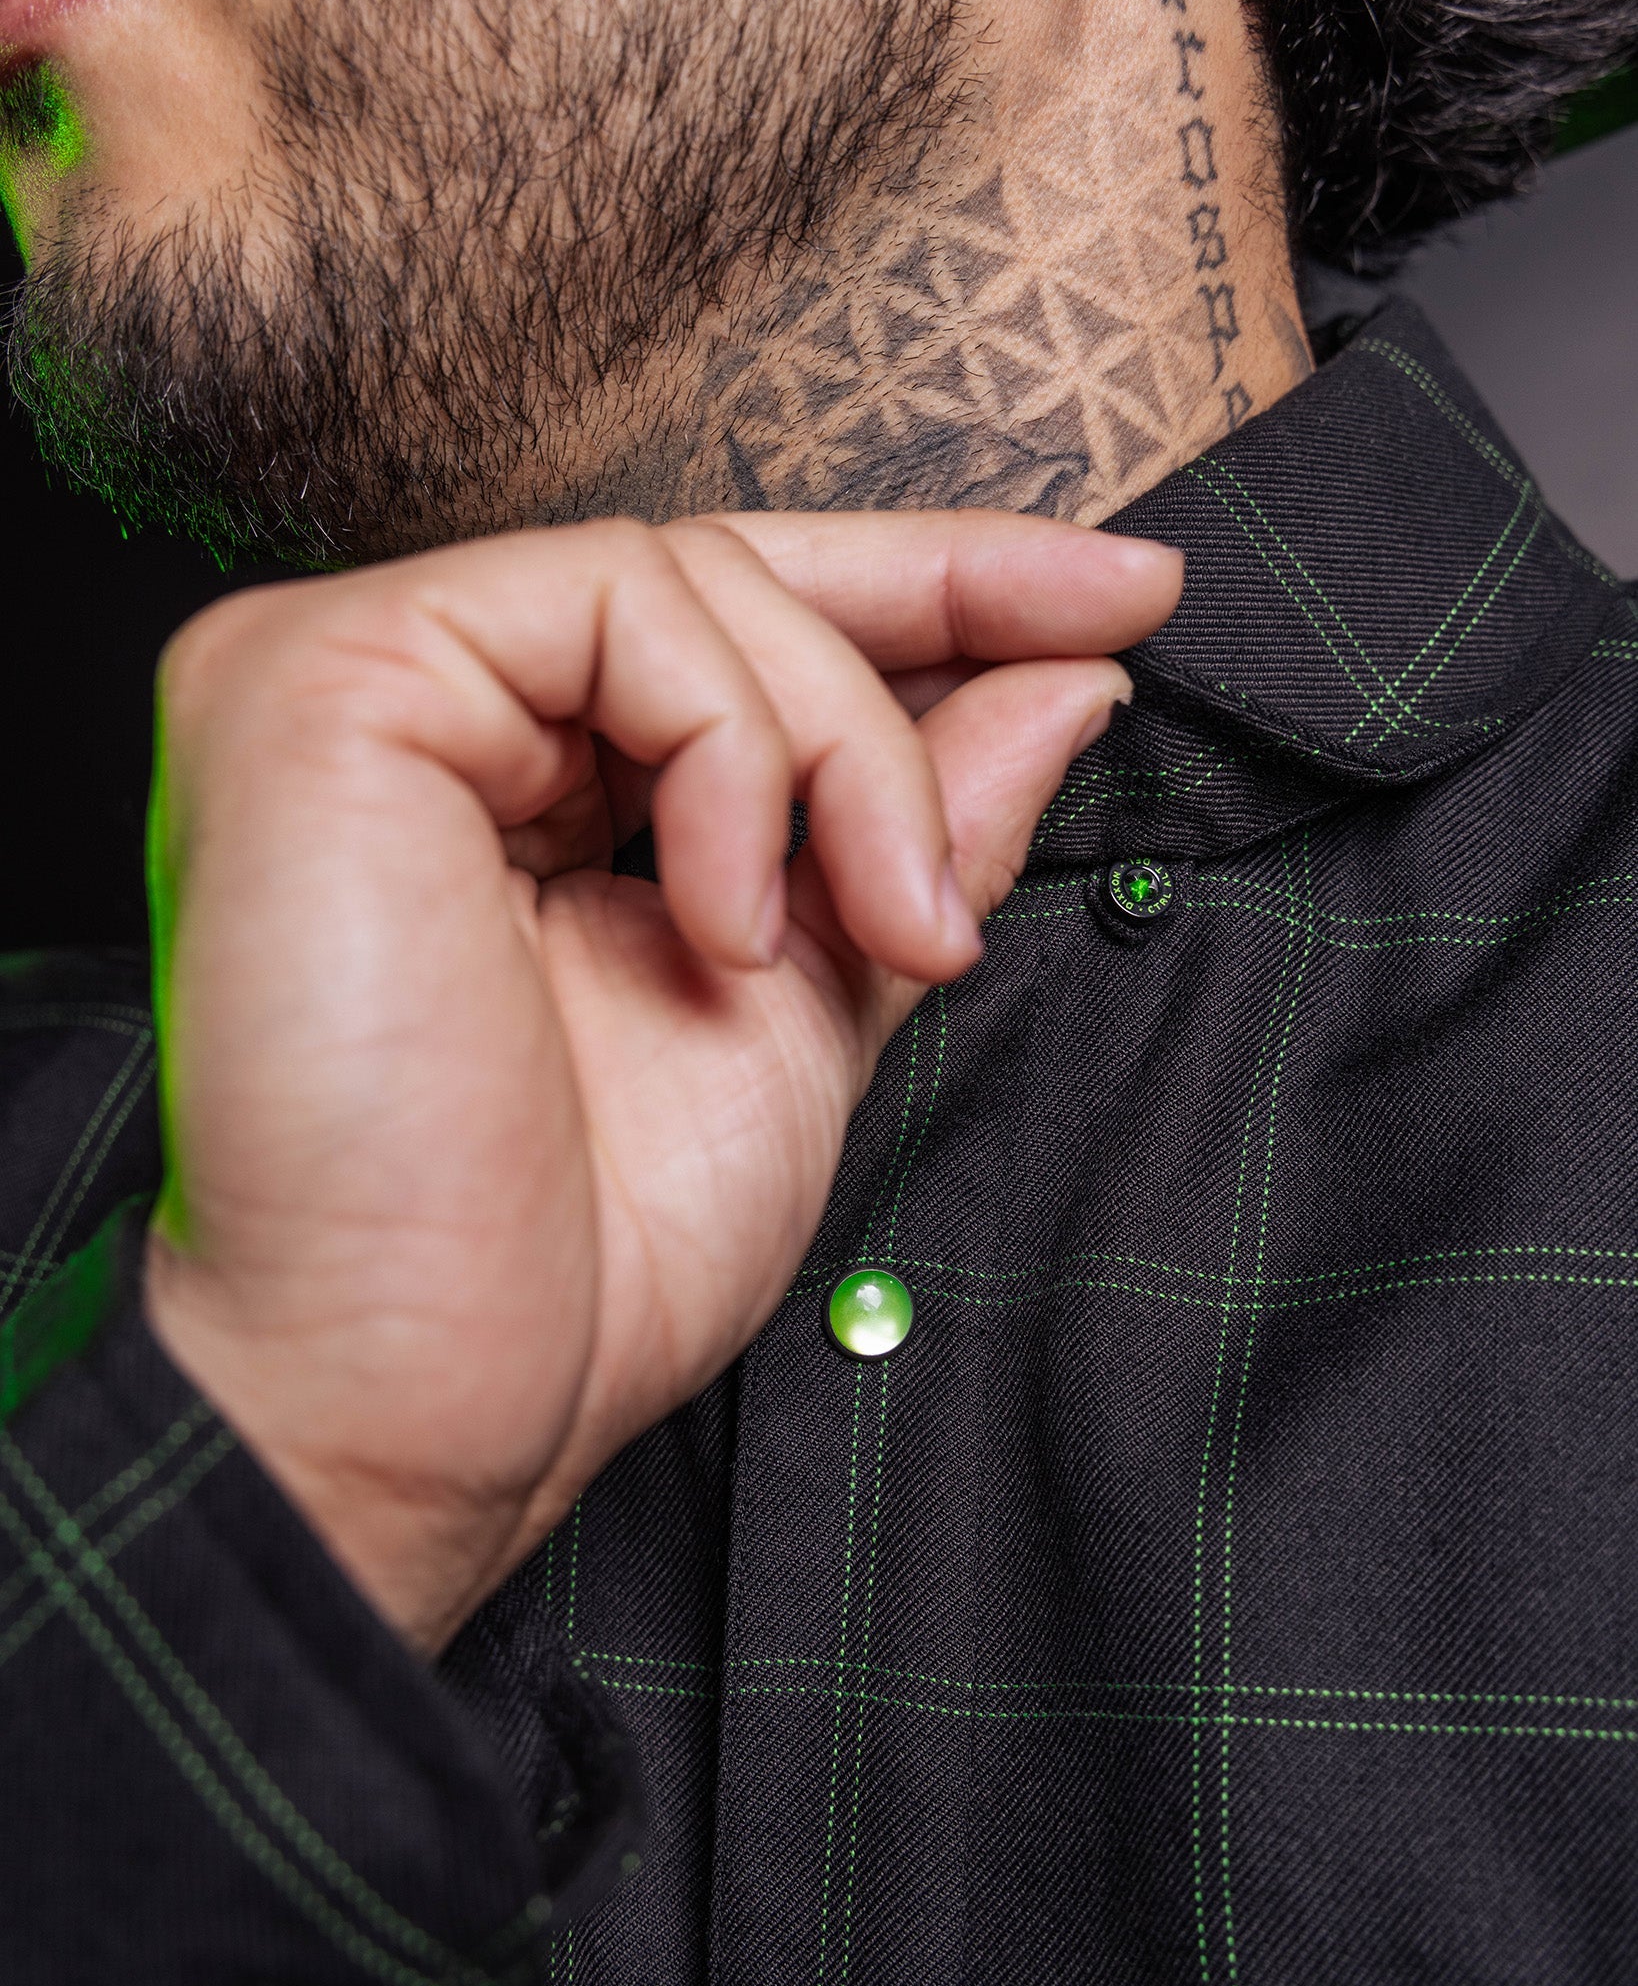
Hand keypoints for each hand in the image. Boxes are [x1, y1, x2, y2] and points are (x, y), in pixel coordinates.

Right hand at [142, 510, 1180, 1651]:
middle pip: (723, 575)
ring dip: (848, 757)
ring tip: (892, 934)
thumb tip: (1067, 683)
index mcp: (507, 781)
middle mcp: (421, 708)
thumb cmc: (583, 1254)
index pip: (732, 623)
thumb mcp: (811, 1010)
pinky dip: (735, 760)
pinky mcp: (319, 679)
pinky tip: (734, 927)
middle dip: (934, 646)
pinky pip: (613, 610)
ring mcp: (348, 677)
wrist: (428, 1409)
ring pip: (690, 583)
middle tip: (1048, 767)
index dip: (941, 588)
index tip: (1127, 599)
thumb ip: (917, 833)